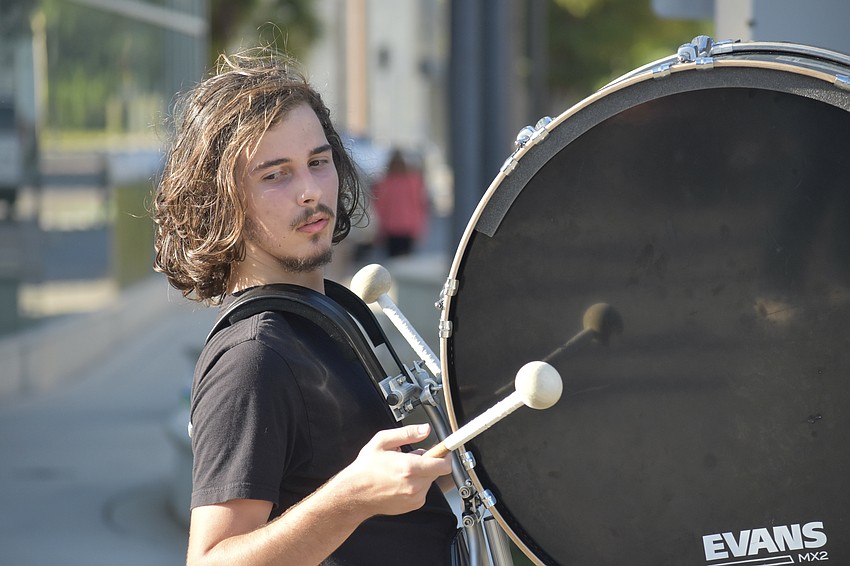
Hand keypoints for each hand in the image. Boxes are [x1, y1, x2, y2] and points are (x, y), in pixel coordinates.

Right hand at [333, 424, 451, 517]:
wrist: (354, 494)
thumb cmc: (365, 470)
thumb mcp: (382, 441)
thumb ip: (407, 433)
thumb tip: (424, 429)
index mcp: (409, 467)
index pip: (443, 464)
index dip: (446, 454)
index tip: (446, 449)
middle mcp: (415, 485)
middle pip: (437, 470)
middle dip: (429, 461)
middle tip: (413, 457)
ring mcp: (415, 497)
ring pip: (430, 480)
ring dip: (423, 473)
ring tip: (403, 469)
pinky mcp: (413, 505)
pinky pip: (423, 490)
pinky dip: (417, 484)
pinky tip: (401, 481)